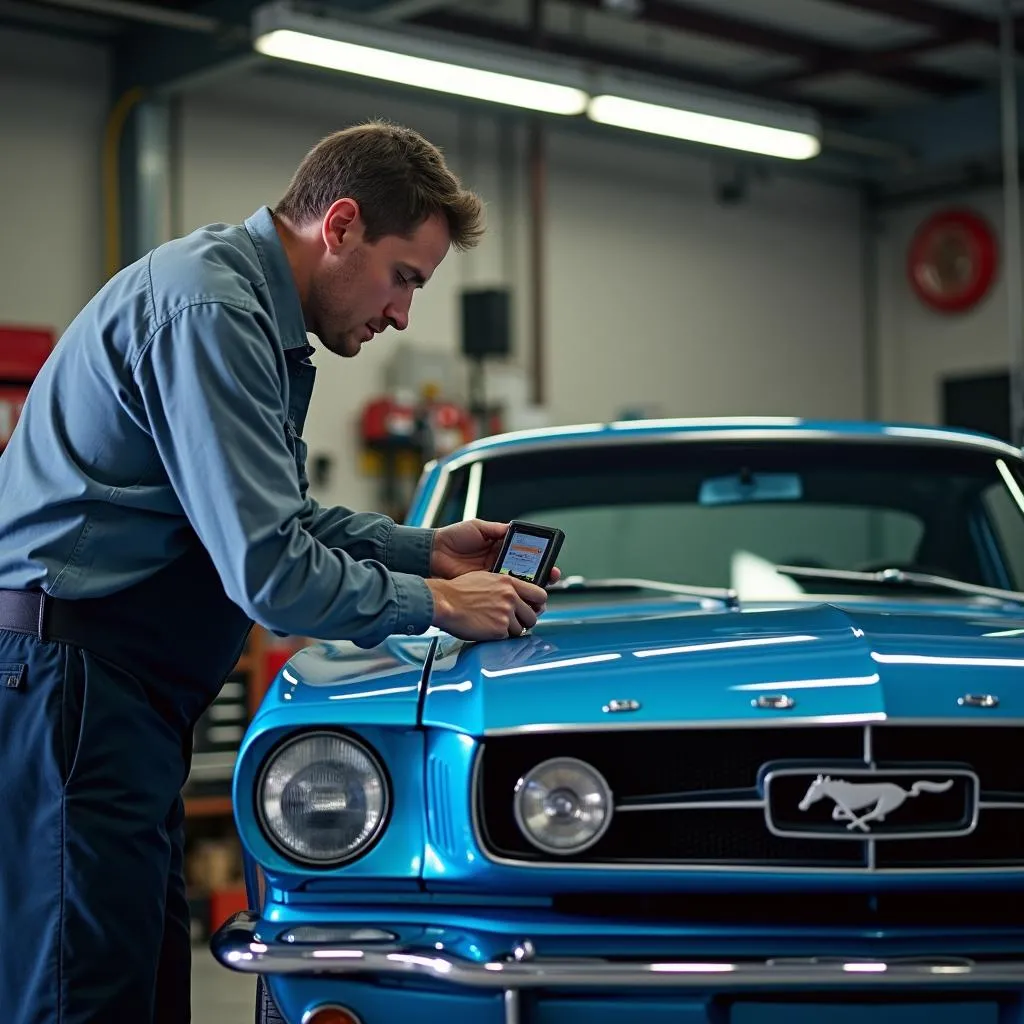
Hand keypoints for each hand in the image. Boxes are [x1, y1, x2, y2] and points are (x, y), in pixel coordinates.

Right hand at [426, 571, 549, 640]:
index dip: (538, 604)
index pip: (540, 595)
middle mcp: (511, 597)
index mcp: (509, 583)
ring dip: (510, 630)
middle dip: (524, 621)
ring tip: (493, 625)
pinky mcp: (499, 630)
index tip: (533, 608)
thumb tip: (514, 594)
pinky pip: (507, 638)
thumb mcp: (486, 578)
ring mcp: (506, 614)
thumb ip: (504, 586)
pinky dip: (499, 637)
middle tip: (512, 621)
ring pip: (520, 629)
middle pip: (533, 616)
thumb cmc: (459, 591)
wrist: (445, 602)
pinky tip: (487, 630)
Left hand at [430, 519, 561, 584]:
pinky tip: (520, 597)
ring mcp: (491, 577)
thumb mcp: (478, 527)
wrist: (432, 553)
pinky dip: (511, 596)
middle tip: (551, 577)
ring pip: (515, 586)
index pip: (524, 555)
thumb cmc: (452, 537)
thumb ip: (498, 529)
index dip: (538, 560)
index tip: (549, 563)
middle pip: (524, 572)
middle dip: (539, 576)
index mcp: (499, 548)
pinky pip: (501, 593)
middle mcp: (497, 563)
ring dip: (528, 589)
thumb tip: (515, 529)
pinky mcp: (483, 588)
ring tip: (540, 590)